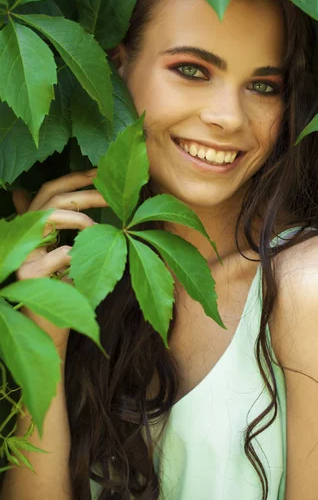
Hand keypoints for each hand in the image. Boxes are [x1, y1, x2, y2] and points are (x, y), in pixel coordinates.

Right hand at [11, 169, 107, 352]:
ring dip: (79, 217)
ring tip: (98, 227)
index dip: (75, 177)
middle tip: (113, 195)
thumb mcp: (63, 254)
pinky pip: (59, 254)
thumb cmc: (62, 289)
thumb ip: (59, 226)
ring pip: (48, 217)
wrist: (50, 327)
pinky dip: (77, 252)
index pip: (50, 190)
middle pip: (52, 197)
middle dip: (86, 192)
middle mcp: (23, 236)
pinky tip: (86, 258)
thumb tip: (59, 197)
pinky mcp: (28, 277)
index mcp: (33, 227)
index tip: (101, 171)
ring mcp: (22, 255)